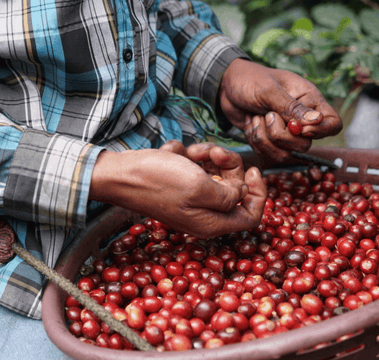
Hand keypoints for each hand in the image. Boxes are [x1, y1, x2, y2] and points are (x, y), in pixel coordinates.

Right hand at [89, 142, 265, 237]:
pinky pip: (194, 167)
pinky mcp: (178, 185)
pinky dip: (187, 156)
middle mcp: (203, 214)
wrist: (119, 174)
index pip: (251, 216)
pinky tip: (172, 155)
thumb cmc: (157, 181)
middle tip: (216, 152)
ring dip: (207, 157)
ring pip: (215, 174)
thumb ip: (229, 195)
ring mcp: (189, 199)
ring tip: (191, 152)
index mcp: (212, 223)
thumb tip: (242, 194)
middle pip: (235, 190)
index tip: (254, 170)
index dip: (259, 194)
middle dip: (229, 166)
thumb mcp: (200, 187)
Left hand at [218, 58, 341, 160]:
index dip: (320, 131)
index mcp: (309, 101)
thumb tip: (317, 120)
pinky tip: (251, 123)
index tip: (296, 126)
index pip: (333, 123)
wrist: (226, 85)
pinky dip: (254, 140)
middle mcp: (301, 119)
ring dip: (264, 138)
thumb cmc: (250, 79)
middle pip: (304, 145)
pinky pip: (266, 153)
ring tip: (256, 117)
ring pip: (284, 154)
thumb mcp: (269, 90)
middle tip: (266, 115)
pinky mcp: (269, 140)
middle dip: (280, 135)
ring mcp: (285, 132)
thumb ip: (292, 107)